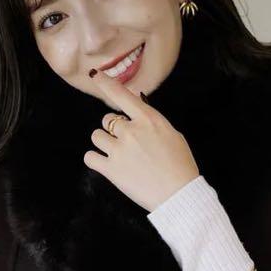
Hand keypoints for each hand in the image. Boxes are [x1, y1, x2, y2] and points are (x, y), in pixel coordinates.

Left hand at [83, 69, 199, 211]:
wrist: (179, 194)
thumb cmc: (180, 165)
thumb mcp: (172, 134)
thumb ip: (152, 122)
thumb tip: (138, 112)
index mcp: (148, 119)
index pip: (121, 94)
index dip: (105, 83)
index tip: (95, 76)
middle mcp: (130, 131)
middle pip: (107, 120)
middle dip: (113, 129)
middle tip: (126, 143)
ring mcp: (119, 150)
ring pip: (96, 136)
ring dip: (104, 143)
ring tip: (117, 155)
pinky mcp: (111, 170)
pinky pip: (90, 157)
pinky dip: (94, 159)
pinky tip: (104, 163)